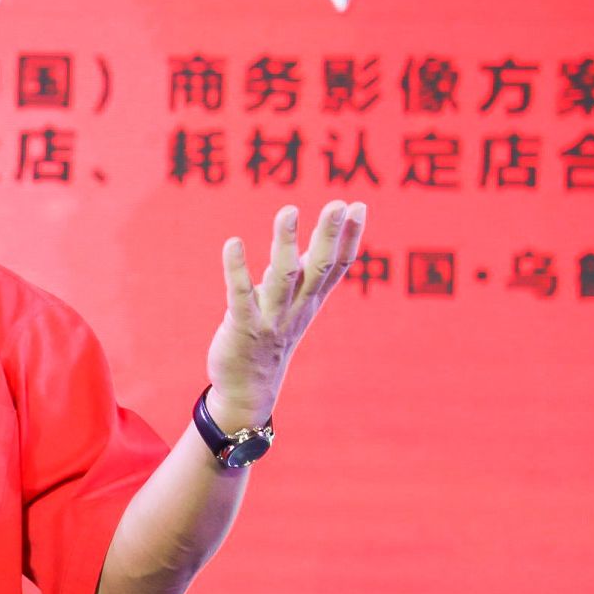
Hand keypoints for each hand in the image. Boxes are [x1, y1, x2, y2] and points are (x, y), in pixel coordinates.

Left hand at [205, 201, 367, 429]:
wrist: (248, 389)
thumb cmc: (270, 339)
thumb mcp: (293, 306)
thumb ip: (304, 276)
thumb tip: (314, 241)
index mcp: (310, 300)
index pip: (337, 266)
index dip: (350, 237)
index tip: (360, 206)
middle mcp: (296, 307)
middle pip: (319, 267)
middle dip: (329, 235)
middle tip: (339, 204)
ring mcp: (271, 318)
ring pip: (284, 276)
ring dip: (286, 243)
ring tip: (289, 211)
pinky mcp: (243, 327)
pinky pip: (240, 295)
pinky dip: (237, 269)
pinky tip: (233, 243)